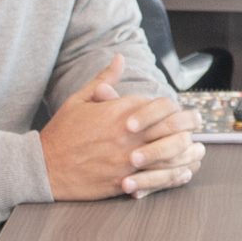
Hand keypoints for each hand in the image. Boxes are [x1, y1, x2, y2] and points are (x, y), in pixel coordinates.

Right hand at [39, 55, 205, 199]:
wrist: (43, 166)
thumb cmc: (61, 132)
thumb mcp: (79, 99)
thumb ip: (104, 79)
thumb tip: (119, 58)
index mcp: (118, 113)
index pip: (158, 105)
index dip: (173, 107)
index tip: (181, 108)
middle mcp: (127, 136)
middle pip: (170, 128)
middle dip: (189, 124)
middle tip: (198, 123)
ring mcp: (126, 160)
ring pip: (169, 155)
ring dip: (187, 152)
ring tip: (198, 150)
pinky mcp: (123, 182)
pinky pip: (156, 179)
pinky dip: (173, 175)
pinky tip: (183, 173)